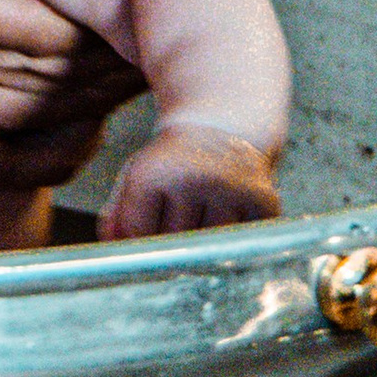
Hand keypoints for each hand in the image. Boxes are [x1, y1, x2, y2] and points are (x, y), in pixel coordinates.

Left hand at [99, 123, 279, 239]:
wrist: (224, 125)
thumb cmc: (172, 161)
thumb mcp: (137, 176)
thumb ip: (118, 215)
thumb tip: (112, 248)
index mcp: (155, 172)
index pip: (138, 233)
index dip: (140, 236)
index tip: (147, 224)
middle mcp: (196, 179)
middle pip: (174, 246)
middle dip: (172, 241)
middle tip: (179, 213)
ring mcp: (233, 193)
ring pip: (209, 251)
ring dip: (204, 244)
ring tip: (203, 212)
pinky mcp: (264, 203)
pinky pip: (242, 247)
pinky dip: (234, 241)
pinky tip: (227, 214)